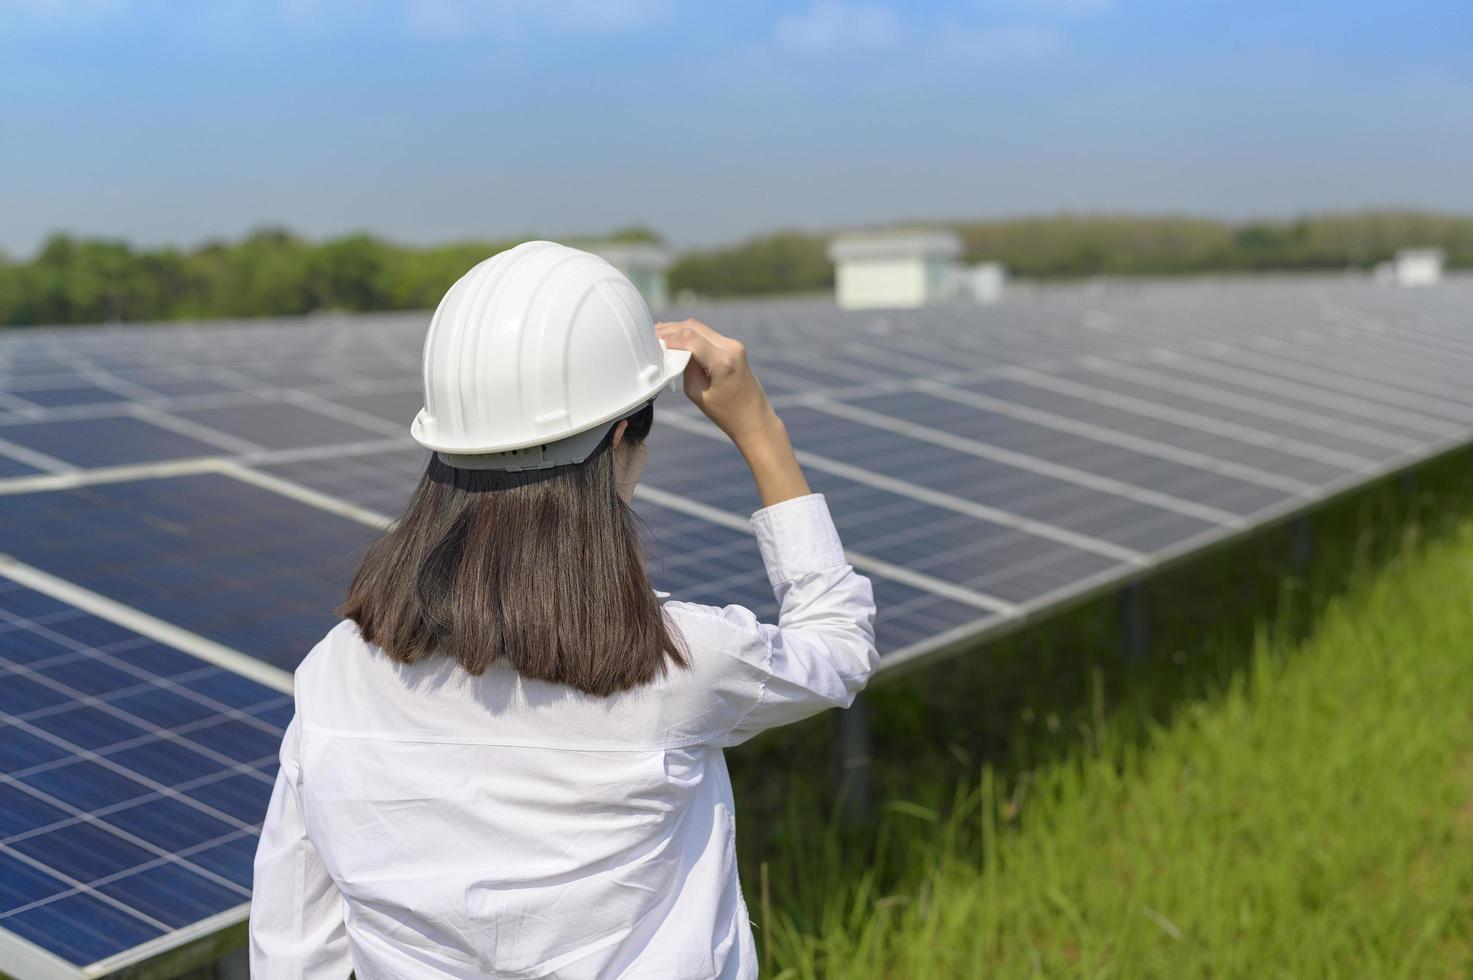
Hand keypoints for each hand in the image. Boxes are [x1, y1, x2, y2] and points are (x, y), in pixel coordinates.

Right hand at [655, 319, 779, 447]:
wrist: (754, 419)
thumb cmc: (727, 414)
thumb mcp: (697, 393)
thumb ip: (684, 368)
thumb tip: (672, 350)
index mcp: (723, 361)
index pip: (689, 338)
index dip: (667, 337)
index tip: (651, 342)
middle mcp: (731, 347)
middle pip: (693, 327)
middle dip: (670, 330)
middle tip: (650, 336)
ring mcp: (734, 345)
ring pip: (699, 328)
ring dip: (679, 331)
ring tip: (659, 337)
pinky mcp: (733, 347)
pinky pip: (707, 335)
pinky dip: (690, 335)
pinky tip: (676, 340)